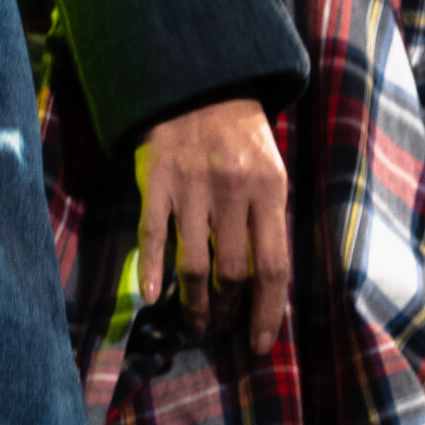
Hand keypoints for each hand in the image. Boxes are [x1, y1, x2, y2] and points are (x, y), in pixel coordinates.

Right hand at [135, 97, 289, 353]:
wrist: (200, 81)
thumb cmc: (241, 134)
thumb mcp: (271, 169)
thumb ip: (268, 219)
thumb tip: (265, 284)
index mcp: (270, 189)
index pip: (273, 266)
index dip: (268, 312)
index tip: (261, 343)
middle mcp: (233, 191)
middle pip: (233, 273)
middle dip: (228, 312)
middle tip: (222, 330)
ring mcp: (192, 186)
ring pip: (194, 265)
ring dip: (195, 305)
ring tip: (195, 326)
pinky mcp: (157, 180)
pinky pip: (153, 235)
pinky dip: (150, 271)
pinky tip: (151, 299)